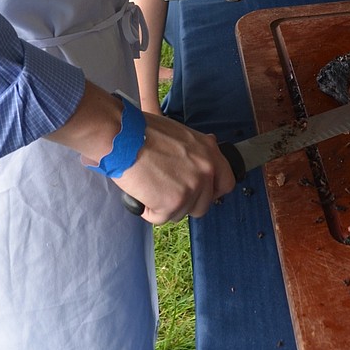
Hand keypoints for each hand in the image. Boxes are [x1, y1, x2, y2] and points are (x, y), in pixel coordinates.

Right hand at [112, 113, 235, 223]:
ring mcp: (191, 187)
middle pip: (203, 205)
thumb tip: (207, 149)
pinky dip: (148, 210)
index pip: (226, 182)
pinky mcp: (173, 202)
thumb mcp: (179, 134)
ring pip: (180, 213)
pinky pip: (160, 218)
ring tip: (149, 184)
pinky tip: (141, 191)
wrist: (122, 136)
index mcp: (209, 151)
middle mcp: (206, 170)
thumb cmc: (143, 131)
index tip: (198, 192)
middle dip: (184, 203)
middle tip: (165, 190)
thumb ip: (195, 150)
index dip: (211, 191)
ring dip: (163, 206)